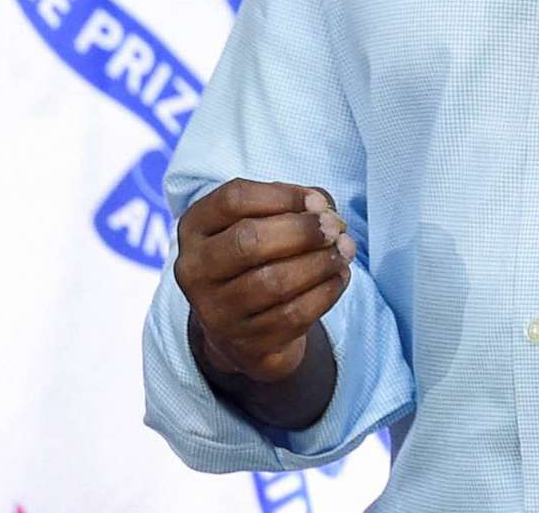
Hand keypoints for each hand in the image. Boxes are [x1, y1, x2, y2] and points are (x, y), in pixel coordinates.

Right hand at [174, 179, 355, 382]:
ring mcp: (216, 312)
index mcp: (194, 228)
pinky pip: (292, 315)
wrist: (241, 330)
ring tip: (344, 250)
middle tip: (335, 227)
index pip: (233, 200)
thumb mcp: (260, 223)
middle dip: (302, 231)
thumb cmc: (255, 260)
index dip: (281, 195)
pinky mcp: (244, 344)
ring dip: (319, 263)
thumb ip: (291, 205)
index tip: (318, 201)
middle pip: (249, 240)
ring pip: (274, 282)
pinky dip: (325, 293)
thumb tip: (321, 205)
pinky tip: (340, 277)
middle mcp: (195, 270)